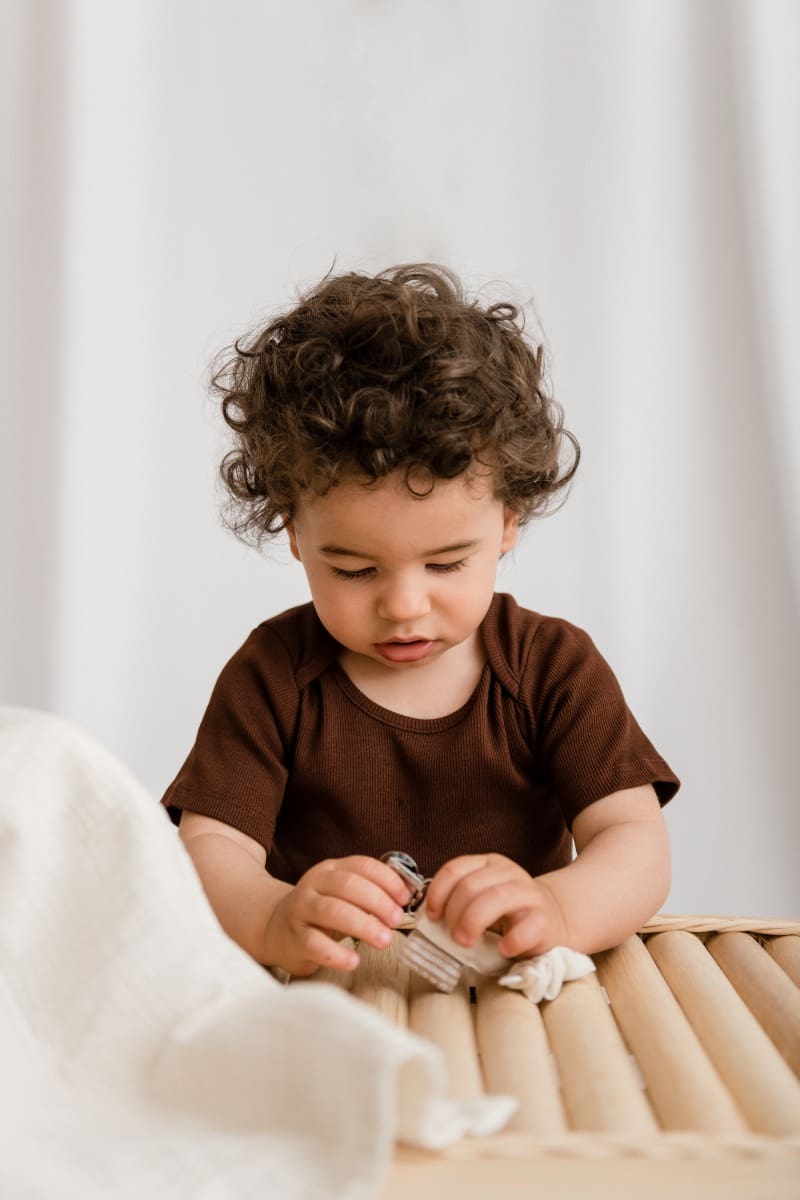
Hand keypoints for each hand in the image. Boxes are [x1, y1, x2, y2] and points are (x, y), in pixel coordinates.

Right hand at [264, 855, 411, 976]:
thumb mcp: (341, 894)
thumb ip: (369, 891)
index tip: (405, 898)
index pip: (362, 866)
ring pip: (332, 911)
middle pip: (348, 886)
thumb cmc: (318, 912)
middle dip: (378, 902)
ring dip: (363, 925)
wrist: (272, 927)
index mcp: (331, 870)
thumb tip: (407, 895)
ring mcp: (301, 910)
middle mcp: (314, 885)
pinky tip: (353, 961)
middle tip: (397, 920)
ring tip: (384, 940)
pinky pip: (314, 943)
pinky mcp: (294, 937)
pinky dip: (336, 953)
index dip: (387, 880)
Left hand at [423, 853, 569, 958]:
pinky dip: (510, 941)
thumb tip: (428, 918)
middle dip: (455, 913)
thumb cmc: (507, 914)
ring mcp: (529, 894)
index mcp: (489, 864)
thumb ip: (458, 901)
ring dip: (474, 923)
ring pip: (496, 898)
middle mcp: (509, 873)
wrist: (551, 920)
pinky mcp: (545, 919)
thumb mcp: (481, 899)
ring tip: (467, 943)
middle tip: (453, 937)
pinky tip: (503, 949)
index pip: (455, 869)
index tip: (432, 917)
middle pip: (471, 885)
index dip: (437, 893)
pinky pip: (526, 927)